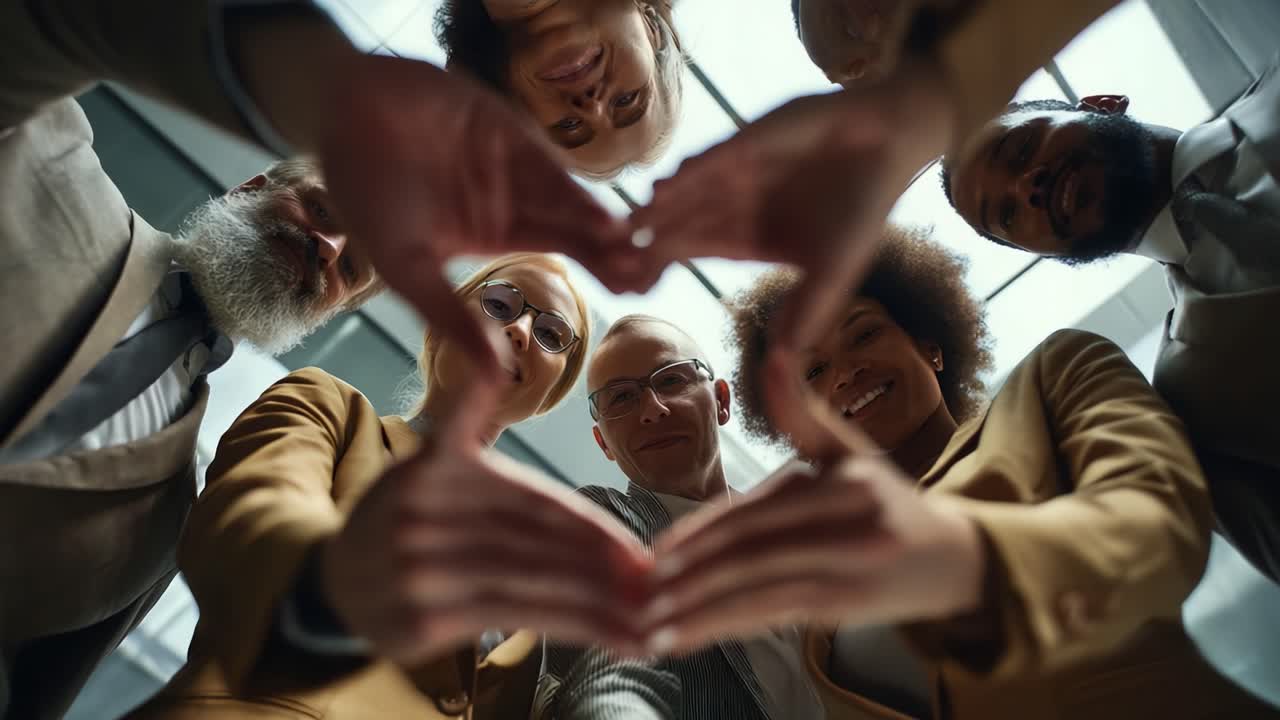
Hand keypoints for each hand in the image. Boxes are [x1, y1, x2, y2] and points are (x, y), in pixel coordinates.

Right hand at [238, 22, 628, 377]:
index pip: (559, 255)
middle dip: (614, 253)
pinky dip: (577, 192)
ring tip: (639, 257)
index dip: (596, 272)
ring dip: (604, 227)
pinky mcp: (508, 130)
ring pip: (570, 201)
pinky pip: (549, 166)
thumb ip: (448, 316)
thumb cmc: (365, 195)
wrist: (341, 113)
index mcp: (495, 232)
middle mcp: (515, 199)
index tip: (632, 298)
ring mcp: (514, 164)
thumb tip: (491, 379)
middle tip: (654, 280)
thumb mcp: (406, 268)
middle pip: (577, 228)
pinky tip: (608, 218)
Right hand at [321, 379, 652, 664]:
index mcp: (441, 465)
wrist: (334, 578)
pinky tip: (607, 635)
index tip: (637, 553)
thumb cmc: (410, 519)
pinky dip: (567, 627)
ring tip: (642, 623)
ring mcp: (419, 567)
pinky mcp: (421, 617)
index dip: (590, 527)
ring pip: (528, 585)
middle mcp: (425, 512)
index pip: (533, 500)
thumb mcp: (434, 461)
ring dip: (595, 607)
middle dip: (602, 569)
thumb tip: (505, 362)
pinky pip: (509, 620)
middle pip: (536, 544)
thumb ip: (480, 434)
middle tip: (655, 589)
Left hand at [627, 61, 955, 352]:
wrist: (888, 147)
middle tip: (613, 256)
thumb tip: (785, 370)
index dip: (660, 263)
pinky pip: (716, 158)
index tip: (636, 282)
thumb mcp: (831, 273)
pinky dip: (693, 172)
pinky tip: (668, 185)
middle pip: (677, 221)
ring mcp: (736, 168)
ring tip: (630, 223)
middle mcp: (729, 201)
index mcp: (739, 234)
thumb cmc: (860, 210)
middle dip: (647, 238)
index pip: (688, 249)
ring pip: (687, 190)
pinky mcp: (751, 138)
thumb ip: (806, 314)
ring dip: (659, 207)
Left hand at [644, 355, 984, 654]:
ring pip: (762, 593)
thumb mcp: (847, 448)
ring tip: (654, 628)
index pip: (759, 511)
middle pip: (755, 554)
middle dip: (693, 576)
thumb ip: (800, 410)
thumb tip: (775, 355)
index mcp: (843, 483)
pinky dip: (728, 628)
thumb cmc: (884, 496)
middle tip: (644, 592)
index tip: (658, 551)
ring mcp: (852, 571)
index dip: (703, 532)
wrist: (950, 556)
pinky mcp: (847, 608)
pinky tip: (689, 639)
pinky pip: (776, 616)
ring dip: (702, 614)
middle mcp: (851, 527)